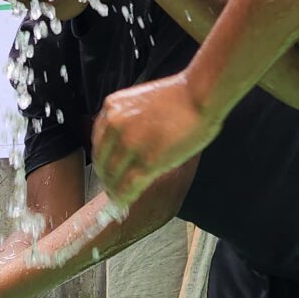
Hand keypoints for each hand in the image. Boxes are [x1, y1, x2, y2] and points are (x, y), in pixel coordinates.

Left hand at [92, 72, 220, 202]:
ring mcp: (129, 144)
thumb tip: (128, 146)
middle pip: (102, 162)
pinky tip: (126, 202)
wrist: (200, 95)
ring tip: (119, 198)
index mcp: (112, 109)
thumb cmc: (181, 97)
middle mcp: (114, 125)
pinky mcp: (146, 161)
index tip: (106, 170)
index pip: (98, 143)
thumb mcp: (140, 103)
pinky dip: (125, 197)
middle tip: (112, 188)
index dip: (102, 162)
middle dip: (107, 178)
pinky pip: (127, 185)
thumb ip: (128, 122)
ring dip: (114, 190)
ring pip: (112, 176)